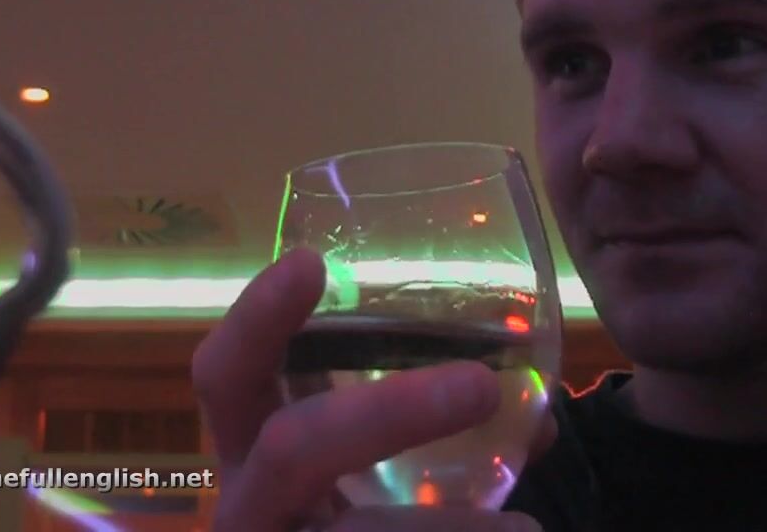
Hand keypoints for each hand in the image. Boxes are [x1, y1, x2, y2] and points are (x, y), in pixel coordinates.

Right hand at [192, 248, 555, 530]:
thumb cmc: (349, 521)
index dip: (257, 320)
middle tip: (481, 386)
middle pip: (292, 447)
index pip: (229, 374)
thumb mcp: (370, 471)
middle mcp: (249, 501)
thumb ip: (435, 432)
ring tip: (523, 530)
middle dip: (388, 412)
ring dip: (443, 527)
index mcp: (252, 447)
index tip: (309, 262)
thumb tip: (537, 418)